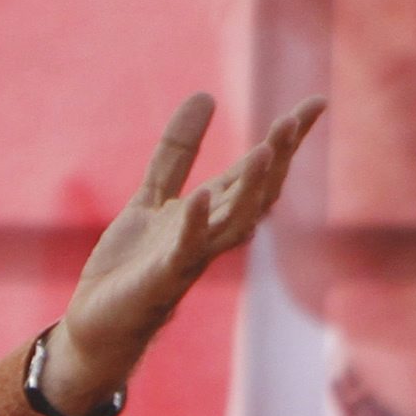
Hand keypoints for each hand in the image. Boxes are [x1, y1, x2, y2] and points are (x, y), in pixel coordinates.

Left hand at [42, 93, 323, 415]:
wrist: (99, 320)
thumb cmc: (134, 261)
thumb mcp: (153, 195)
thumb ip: (178, 151)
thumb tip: (205, 95)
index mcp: (213, 212)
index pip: (258, 170)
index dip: (287, 139)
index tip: (315, 103)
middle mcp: (213, 234)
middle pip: (257, 193)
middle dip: (278, 158)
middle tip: (293, 120)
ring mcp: (191, 256)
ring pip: (234, 221)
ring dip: (250, 188)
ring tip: (265, 151)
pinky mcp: (162, 277)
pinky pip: (183, 248)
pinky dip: (193, 224)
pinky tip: (199, 198)